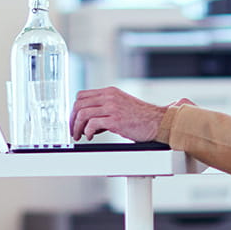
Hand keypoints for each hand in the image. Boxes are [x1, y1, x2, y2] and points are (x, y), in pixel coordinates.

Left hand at [71, 87, 190, 141]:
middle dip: (72, 119)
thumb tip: (90, 120)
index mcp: (110, 92)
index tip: (74, 120)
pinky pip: (92, 124)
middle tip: (73, 130)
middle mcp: (109, 97)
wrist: (158, 122)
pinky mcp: (116, 119)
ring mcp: (112, 107)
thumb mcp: (121, 105)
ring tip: (79, 135)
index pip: (82, 95)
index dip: (74, 109)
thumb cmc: (141, 117)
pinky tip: (90, 137)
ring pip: (83, 114)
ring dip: (77, 127)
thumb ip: (106, 108)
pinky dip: (87, 132)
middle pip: (79, 104)